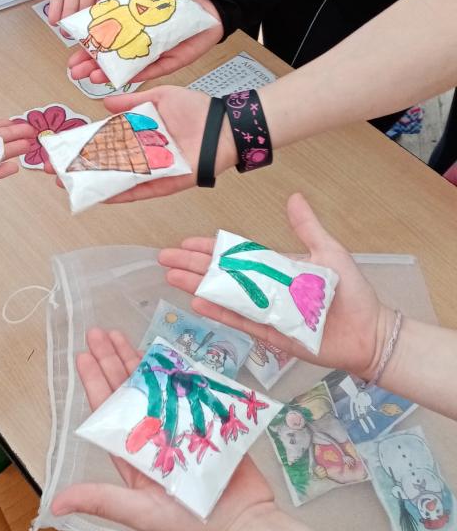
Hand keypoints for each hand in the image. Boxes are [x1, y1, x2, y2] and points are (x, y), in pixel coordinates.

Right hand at [46, 86, 235, 202]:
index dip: (81, 145)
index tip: (61, 147)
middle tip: (53, 170)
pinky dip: (118, 194)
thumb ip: (132, 103)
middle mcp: (142, 155)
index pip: (103, 141)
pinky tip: (98, 195)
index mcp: (140, 134)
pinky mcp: (164, 184)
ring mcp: (151, 171)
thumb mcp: (160, 97)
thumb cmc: (198, 109)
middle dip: (77, 168)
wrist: (225, 126)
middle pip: (103, 164)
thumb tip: (105, 104)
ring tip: (67, 184)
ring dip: (90, 183)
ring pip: (114, 180)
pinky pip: (137, 191)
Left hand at [51, 328, 274, 530]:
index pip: (107, 410)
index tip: (84, 356)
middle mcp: (151, 435)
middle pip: (126, 390)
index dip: (95, 382)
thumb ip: (99, 500)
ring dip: (137, 359)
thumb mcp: (137, 512)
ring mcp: (178, 425)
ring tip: (120, 333)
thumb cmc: (187, 523)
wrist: (241, 524)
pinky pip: (187, 389)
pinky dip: (176, 369)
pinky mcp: (204, 420)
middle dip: (110, 361)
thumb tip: (55, 504)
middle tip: (97, 332)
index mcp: (131, 453)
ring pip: (153, 385)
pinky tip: (163, 350)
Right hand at [68, 0, 223, 83]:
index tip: (71, 55)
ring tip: (90, 77)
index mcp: (129, 29)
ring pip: (125, 68)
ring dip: (106, 73)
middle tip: (75, 72)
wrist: (206, 2)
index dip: (87, 49)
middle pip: (110, 58)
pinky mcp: (168, 62)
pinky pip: (148, 71)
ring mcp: (151, 54)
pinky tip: (117, 79)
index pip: (103, 42)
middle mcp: (138, 44)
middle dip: (91, 65)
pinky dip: (133, 75)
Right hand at [159, 192, 389, 381]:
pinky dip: (218, 311)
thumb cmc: (351, 293)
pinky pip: (239, 320)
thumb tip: (294, 197)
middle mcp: (265, 288)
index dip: (210, 248)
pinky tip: (196, 300)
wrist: (368, 332)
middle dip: (192, 264)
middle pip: (221, 273)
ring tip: (170, 276)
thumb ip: (307, 228)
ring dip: (196, 285)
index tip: (185, 242)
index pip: (235, 254)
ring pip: (223, 295)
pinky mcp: (269, 333)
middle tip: (163, 258)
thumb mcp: (328, 253)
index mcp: (276, 267)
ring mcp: (264, 311)